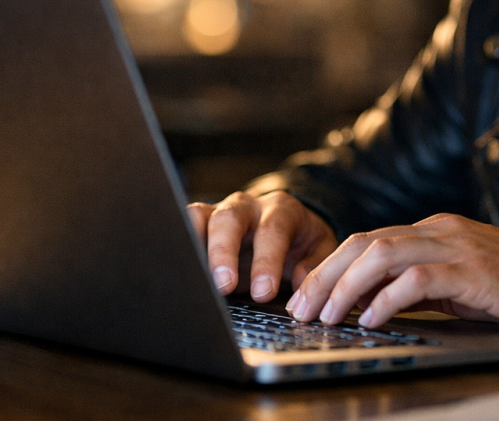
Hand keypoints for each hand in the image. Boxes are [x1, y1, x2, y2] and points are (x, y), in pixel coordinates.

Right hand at [186, 191, 337, 301]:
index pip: (273, 231)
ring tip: (191, 277)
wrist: (288, 225)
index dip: (267, 261)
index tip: (264, 291)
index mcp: (281, 210)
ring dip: (193, 245)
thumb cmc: (301, 241)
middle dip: (224, 252)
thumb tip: (301, 285)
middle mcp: (247, 206)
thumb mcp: (320, 250)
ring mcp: (219, 212)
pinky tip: (178, 269)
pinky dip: (178, 244)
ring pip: (198, 217)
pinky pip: (182, 225)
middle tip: (223, 286)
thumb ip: (315, 264)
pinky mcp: (200, 223)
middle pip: (230, 219)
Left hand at [286, 213, 498, 332]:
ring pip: (381, 254)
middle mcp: (441, 229)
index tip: (306, 297)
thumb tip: (375, 306)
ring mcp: (457, 246)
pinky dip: (387, 298)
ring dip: (345, 286)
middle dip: (325, 275)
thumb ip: (422, 288)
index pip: (368, 241)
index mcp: (436, 230)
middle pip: (364, 242)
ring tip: (325, 316)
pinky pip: (417, 279)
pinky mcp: (474, 269)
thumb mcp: (464, 285)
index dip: (331, 267)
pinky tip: (371, 319)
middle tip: (299, 308)